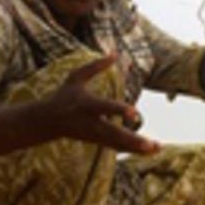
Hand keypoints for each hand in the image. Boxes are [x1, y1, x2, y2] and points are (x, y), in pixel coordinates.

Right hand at [41, 54, 159, 154]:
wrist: (47, 122)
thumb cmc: (63, 96)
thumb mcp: (75, 77)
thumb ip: (95, 66)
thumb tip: (116, 54)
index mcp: (88, 105)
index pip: (106, 107)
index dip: (120, 110)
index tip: (135, 114)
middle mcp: (92, 123)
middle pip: (115, 133)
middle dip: (133, 140)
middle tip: (151, 145)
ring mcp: (95, 135)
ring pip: (118, 143)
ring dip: (138, 147)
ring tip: (157, 148)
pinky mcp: (98, 142)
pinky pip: (117, 147)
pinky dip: (132, 150)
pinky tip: (149, 151)